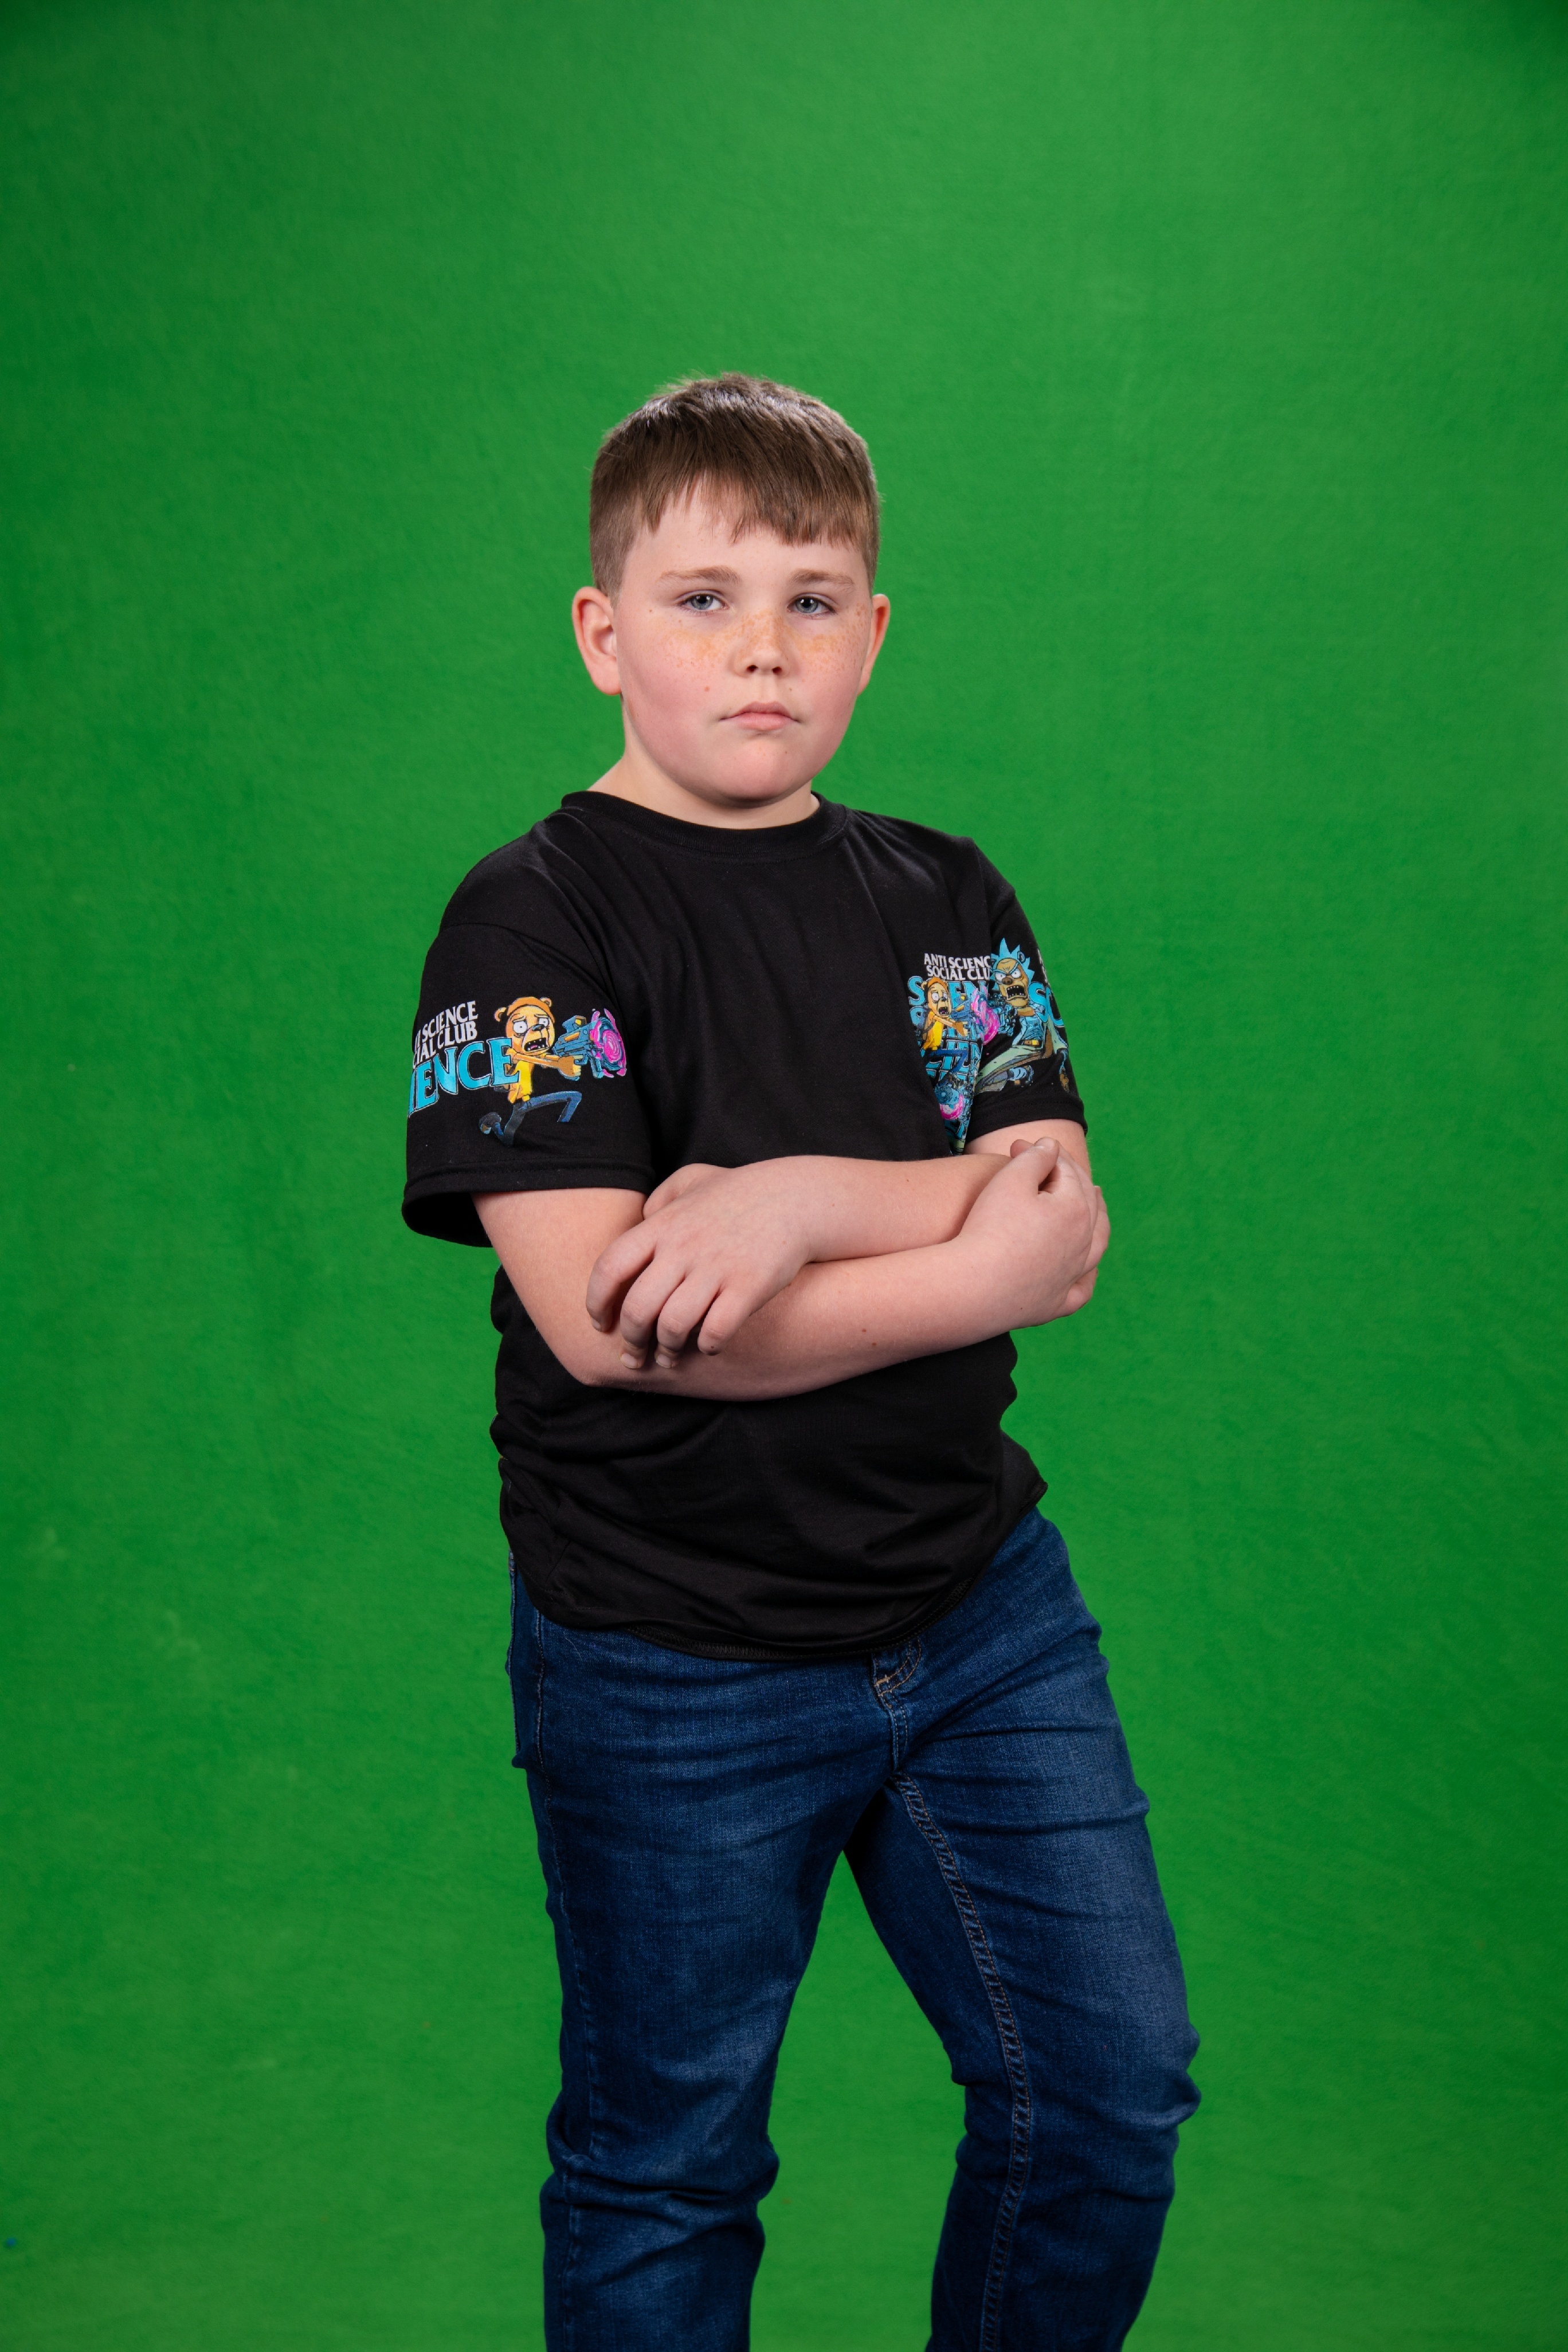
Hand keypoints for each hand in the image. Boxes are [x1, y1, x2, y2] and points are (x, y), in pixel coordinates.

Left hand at [585, 1161, 820, 1368]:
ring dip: (665, 1350)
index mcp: (663, 1225)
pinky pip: (715, 1331)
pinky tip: (708, 1346)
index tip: (600, 1323)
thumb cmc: (742, 1190)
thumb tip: (642, 1219)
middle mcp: (684, 1248)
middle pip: (637, 1307)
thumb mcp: (694, 1178)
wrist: (797, 1198)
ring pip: (672, 1326)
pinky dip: (706, 1347)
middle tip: (632, 1354)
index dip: (596, 1302)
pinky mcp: (749, 1287)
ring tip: (668, 1357)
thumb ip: (662, 1197)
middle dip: (629, 1339)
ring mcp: (716, 1268)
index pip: (609, 1268)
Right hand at [951, 1138, 1108, 1326]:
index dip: (1046, 1154)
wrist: (974, 1286)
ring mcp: (1073, 1275)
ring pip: (1096, 1245)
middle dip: (1074, 1180)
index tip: (1022, 1145)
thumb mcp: (1009, 1180)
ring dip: (1099, 1221)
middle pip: (1087, 1203)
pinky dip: (1089, 1276)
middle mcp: (1084, 1243)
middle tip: (1060, 1164)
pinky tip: (1089, 1270)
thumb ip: (1035, 1157)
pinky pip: (1082, 1289)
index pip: (1068, 1173)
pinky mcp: (1058, 1303)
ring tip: (1096, 1205)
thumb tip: (1052, 1145)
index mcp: (1076, 1209)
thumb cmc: (989, 1228)